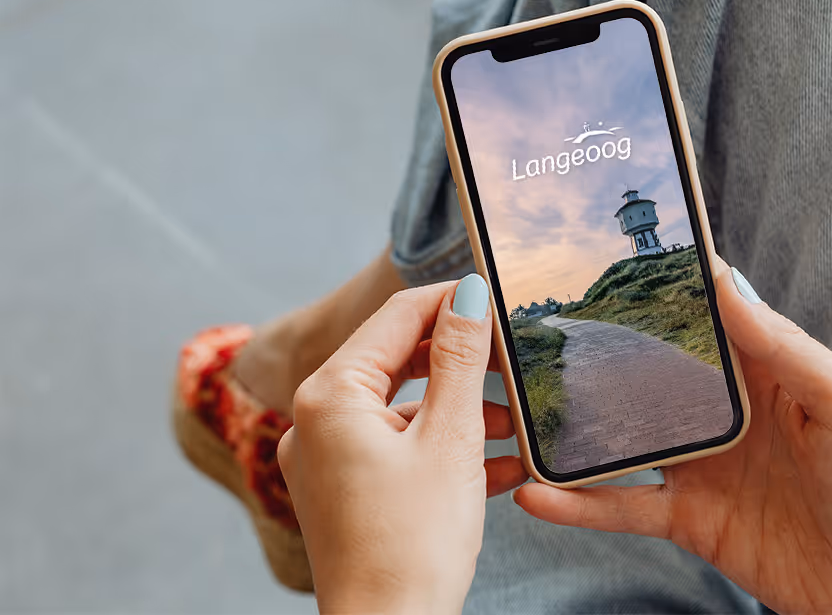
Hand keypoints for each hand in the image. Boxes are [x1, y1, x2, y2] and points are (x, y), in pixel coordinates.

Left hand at [278, 276, 527, 613]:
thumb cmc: (414, 542)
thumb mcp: (451, 436)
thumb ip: (461, 358)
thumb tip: (469, 294)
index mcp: (330, 396)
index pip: (396, 318)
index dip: (449, 300)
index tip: (494, 294)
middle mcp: (316, 421)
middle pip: (397, 361)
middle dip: (459, 363)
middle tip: (509, 360)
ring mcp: (327, 458)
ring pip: (402, 408)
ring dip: (459, 410)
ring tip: (510, 425)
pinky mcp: (345, 491)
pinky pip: (398, 449)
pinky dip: (442, 447)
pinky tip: (494, 465)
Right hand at [514, 263, 831, 612]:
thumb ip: (784, 345)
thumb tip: (726, 281)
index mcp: (763, 371)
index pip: (702, 316)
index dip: (659, 287)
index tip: (604, 257)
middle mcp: (722, 412)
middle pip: (646, 373)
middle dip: (596, 353)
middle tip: (533, 332)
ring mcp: (702, 467)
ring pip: (621, 438)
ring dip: (572, 428)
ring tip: (515, 410)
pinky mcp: (690, 520)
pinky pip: (624, 506)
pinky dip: (579, 503)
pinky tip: (539, 494)